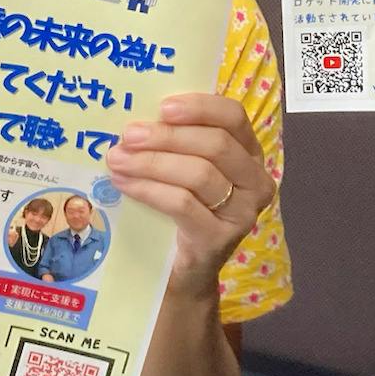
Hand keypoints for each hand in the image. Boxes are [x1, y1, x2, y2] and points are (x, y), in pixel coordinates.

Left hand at [104, 92, 273, 294]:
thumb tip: (138, 117)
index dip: (200, 107)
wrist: (185, 269)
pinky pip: (183, 204)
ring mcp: (243, 213)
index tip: (162, 107)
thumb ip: (177, 141)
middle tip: (129, 134)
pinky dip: (149, 190)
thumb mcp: (187, 169)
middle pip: (216, 144)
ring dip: (153, 162)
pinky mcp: (220, 238)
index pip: (234, 117)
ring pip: (199, 173)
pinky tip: (124, 184)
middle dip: (168, 136)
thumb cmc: (184, 208)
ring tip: (118, 159)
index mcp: (250, 153)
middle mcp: (256, 181)